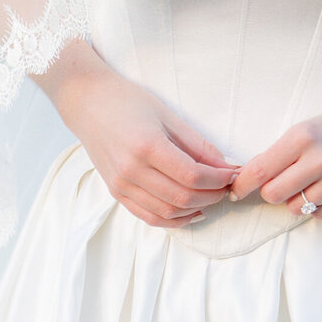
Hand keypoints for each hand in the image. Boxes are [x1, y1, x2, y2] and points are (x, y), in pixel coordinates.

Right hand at [43, 41, 237, 227]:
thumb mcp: (168, 115)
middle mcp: (132, 170)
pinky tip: (191, 212)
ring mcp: (121, 185)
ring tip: (212, 197)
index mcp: (147, 146)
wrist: (89, 103)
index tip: (233, 173)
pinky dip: (174, 220)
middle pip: (182, 197)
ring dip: (196, 209)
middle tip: (226, 186)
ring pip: (168, 212)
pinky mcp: (116, 192)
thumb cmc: (129, 102)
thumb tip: (226, 165)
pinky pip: (149, 217)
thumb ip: (197, 144)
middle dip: (212, 196)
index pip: (193, 175)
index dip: (219, 179)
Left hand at [228, 83, 321, 217]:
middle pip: (274, 194)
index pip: (260, 170)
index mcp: (303, 137)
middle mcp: (321, 158)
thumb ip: (281, 153)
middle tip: (281, 184)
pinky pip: (321, 215)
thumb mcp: (309, 128)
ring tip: (310, 184)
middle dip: (271, 193)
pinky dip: (317, 207)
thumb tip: (251, 179)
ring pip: (297, 207)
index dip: (242, 185)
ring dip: (296, 200)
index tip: (235, 191)